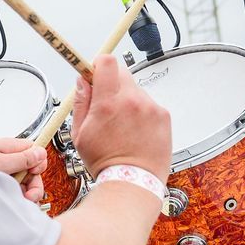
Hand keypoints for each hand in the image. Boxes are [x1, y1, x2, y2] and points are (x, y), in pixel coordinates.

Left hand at [0, 138, 46, 202]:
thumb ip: (21, 158)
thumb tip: (40, 152)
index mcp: (8, 147)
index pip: (34, 149)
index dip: (38, 162)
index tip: (33, 173)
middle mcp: (9, 159)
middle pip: (32, 169)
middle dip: (34, 183)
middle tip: (29, 196)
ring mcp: (6, 172)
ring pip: (26, 182)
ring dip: (27, 193)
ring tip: (21, 202)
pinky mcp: (2, 184)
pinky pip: (17, 191)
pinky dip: (19, 198)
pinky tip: (15, 203)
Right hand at [71, 54, 170, 179]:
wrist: (133, 183)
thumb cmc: (106, 163)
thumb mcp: (80, 134)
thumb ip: (81, 102)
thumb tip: (83, 81)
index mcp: (108, 103)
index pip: (106, 62)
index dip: (98, 64)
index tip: (95, 72)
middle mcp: (132, 101)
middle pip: (122, 72)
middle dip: (112, 83)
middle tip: (107, 103)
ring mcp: (151, 108)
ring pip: (135, 90)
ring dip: (128, 100)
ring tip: (123, 126)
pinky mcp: (164, 116)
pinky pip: (149, 104)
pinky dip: (142, 113)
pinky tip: (136, 132)